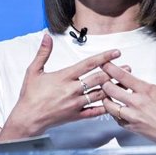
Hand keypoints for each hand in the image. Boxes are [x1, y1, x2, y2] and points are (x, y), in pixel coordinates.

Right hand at [0, 34, 120, 139]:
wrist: (28, 118)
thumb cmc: (30, 95)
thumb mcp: (33, 71)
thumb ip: (43, 53)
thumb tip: (46, 36)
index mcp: (64, 77)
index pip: (88, 64)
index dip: (104, 57)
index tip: (116, 52)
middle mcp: (72, 90)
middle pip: (98, 78)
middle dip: (114, 72)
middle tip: (127, 67)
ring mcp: (76, 104)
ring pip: (99, 94)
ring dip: (114, 88)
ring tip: (125, 83)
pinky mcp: (76, 116)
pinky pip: (94, 111)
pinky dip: (105, 107)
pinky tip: (114, 103)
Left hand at [101, 49, 155, 144]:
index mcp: (146, 91)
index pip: (122, 76)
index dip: (110, 68)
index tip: (104, 63)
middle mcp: (136, 103)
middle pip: (110, 89)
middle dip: (103, 80)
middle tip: (101, 76)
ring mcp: (132, 116)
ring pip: (109, 105)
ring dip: (105, 97)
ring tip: (105, 91)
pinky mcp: (131, 126)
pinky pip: (115, 118)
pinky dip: (112, 111)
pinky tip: (114, 107)